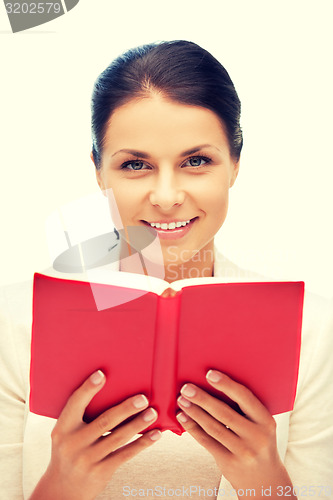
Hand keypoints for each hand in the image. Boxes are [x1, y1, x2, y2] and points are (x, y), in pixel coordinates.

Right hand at [29, 370, 160, 499]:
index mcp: (63, 429)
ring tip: (153, 412)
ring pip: (118, 437)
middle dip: (126, 409)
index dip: (88, 389)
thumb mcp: (65, 434)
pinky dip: (142, 443)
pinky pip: (125, 454)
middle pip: (104, 421)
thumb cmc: (69, 451)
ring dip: (138, 424)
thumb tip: (111, 389)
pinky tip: (155, 434)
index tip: (102, 374)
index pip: (75, 404)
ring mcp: (88, 459)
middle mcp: (74, 443)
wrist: (62, 490)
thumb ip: (80, 416)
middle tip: (143, 398)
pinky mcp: (101, 472)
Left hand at [176, 370, 295, 497]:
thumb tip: (213, 382)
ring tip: (181, 400)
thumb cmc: (258, 441)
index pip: (245, 398)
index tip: (210, 374)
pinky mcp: (229, 463)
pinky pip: (207, 442)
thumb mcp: (261, 424)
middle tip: (186, 387)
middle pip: (224, 413)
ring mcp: (243, 451)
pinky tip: (182, 417)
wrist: (265, 479)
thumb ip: (245, 408)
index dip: (226, 385)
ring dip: (194, 412)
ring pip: (213, 428)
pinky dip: (192, 427)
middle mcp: (256, 436)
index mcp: (266, 421)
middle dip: (203, 399)